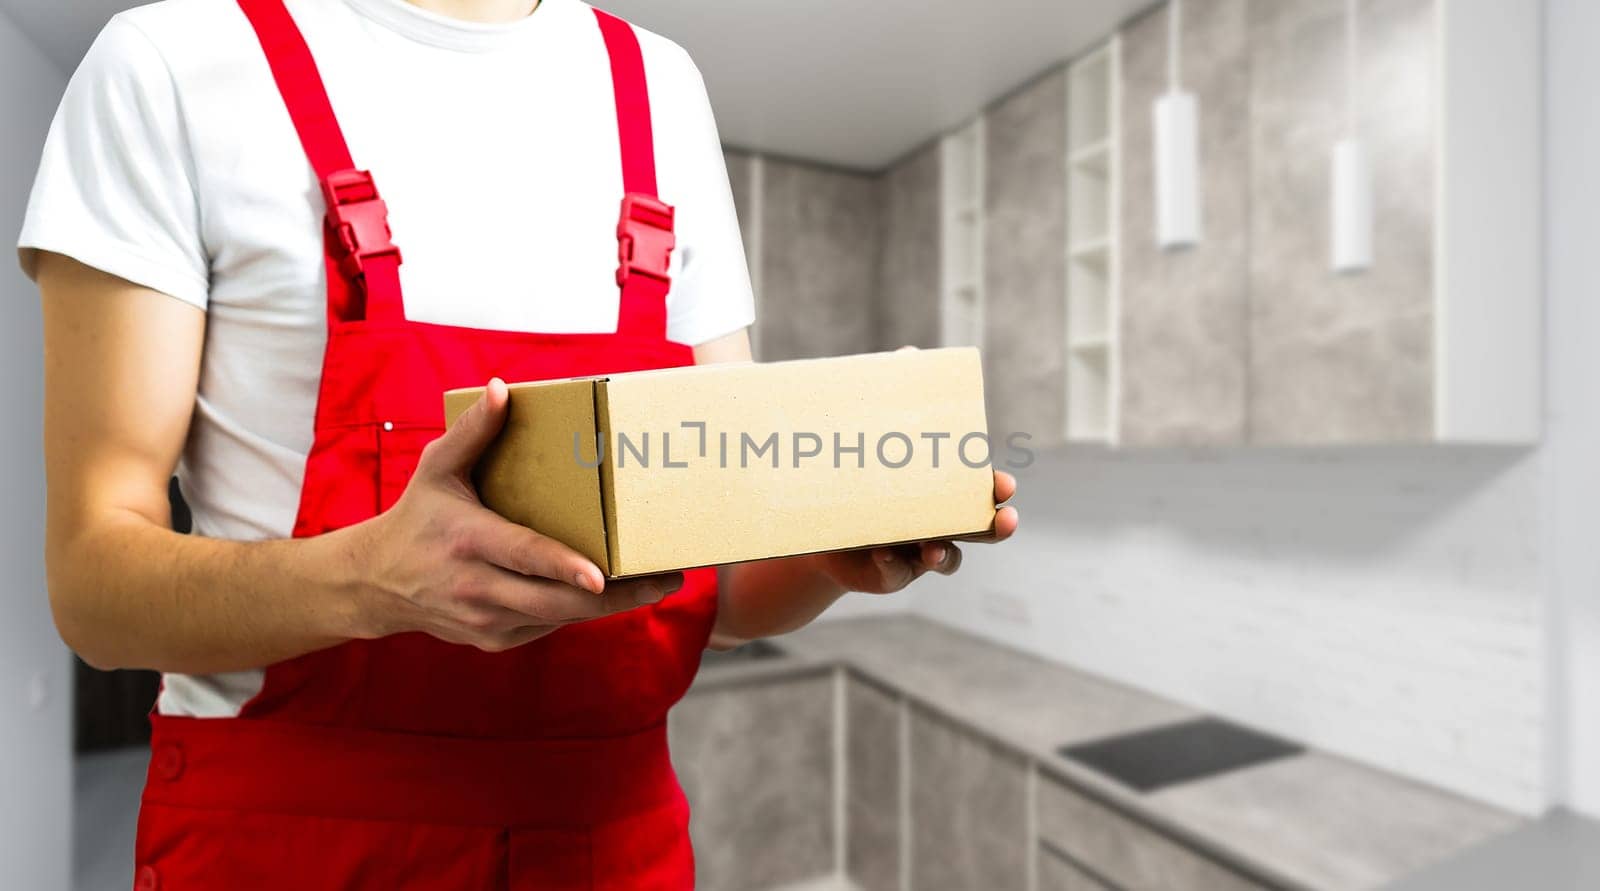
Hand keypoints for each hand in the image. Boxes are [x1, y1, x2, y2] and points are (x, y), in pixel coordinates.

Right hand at [346, 378, 681, 651]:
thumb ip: (472, 433)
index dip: (562, 567)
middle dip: (616, 596)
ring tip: (655, 585)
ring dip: (608, 607)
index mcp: (468, 541)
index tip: (602, 575)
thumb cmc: (417, 517)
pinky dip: (578, 611)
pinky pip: (546, 626)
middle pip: (555, 601)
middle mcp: (476, 587)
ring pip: (558, 619)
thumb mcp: (436, 470)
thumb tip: (502, 389)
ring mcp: (486, 621)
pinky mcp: (494, 641)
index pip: (523, 557)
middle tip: (664, 579)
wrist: (375, 583)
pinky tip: (612, 594)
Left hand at [811, 470, 1018, 594]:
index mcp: (942, 497)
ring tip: (932, 550)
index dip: (996, 489)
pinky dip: (892, 563)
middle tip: (1006, 521)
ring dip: (942, 553)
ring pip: (945, 557)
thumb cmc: (855, 490)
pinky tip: (883, 553)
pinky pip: (897, 570)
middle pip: (979, 530)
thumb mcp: (868, 465)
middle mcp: (939, 527)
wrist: (823, 531)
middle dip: (996, 526)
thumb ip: (880, 451)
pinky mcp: (893, 573)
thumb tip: (878, 404)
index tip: (1006, 485)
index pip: (978, 491)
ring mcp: (919, 554)